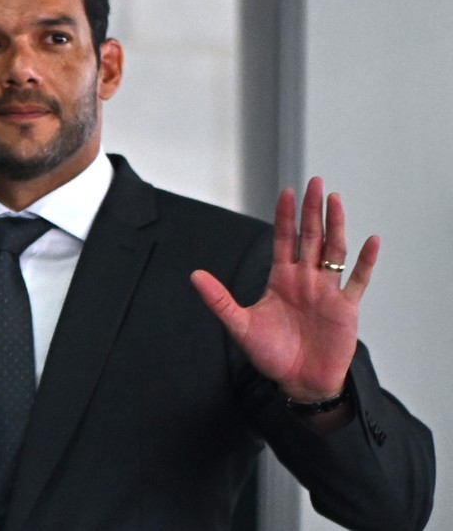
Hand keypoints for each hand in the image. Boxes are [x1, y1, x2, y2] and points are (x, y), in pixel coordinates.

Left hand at [190, 177, 378, 400]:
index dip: (284, 216)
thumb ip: (218, 300)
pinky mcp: (345, 308)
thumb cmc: (271, 354)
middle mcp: (305, 280)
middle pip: (310, 237)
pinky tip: (370, 240)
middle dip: (311, 210)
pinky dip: (366, 261)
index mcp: (280, 279)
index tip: (286, 191)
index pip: (283, 240)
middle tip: (314, 182)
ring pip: (333, 251)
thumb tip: (194, 275)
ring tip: (336, 200)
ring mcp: (327, 291)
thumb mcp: (239, 325)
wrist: (297, 382)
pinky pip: (357, 280)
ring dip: (336, 225)